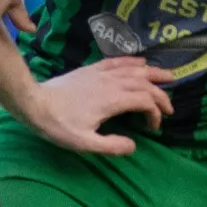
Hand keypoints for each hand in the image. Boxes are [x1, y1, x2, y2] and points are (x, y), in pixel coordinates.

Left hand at [26, 58, 173, 155]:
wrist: (35, 103)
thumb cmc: (58, 125)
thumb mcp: (84, 143)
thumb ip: (111, 146)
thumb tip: (134, 145)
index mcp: (113, 100)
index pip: (145, 101)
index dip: (155, 113)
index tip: (154, 127)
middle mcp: (111, 83)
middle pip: (144, 83)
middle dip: (161, 94)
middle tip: (171, 107)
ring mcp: (101, 73)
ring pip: (134, 69)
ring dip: (153, 73)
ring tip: (168, 76)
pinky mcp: (92, 69)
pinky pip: (117, 61)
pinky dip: (132, 61)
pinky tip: (141, 61)